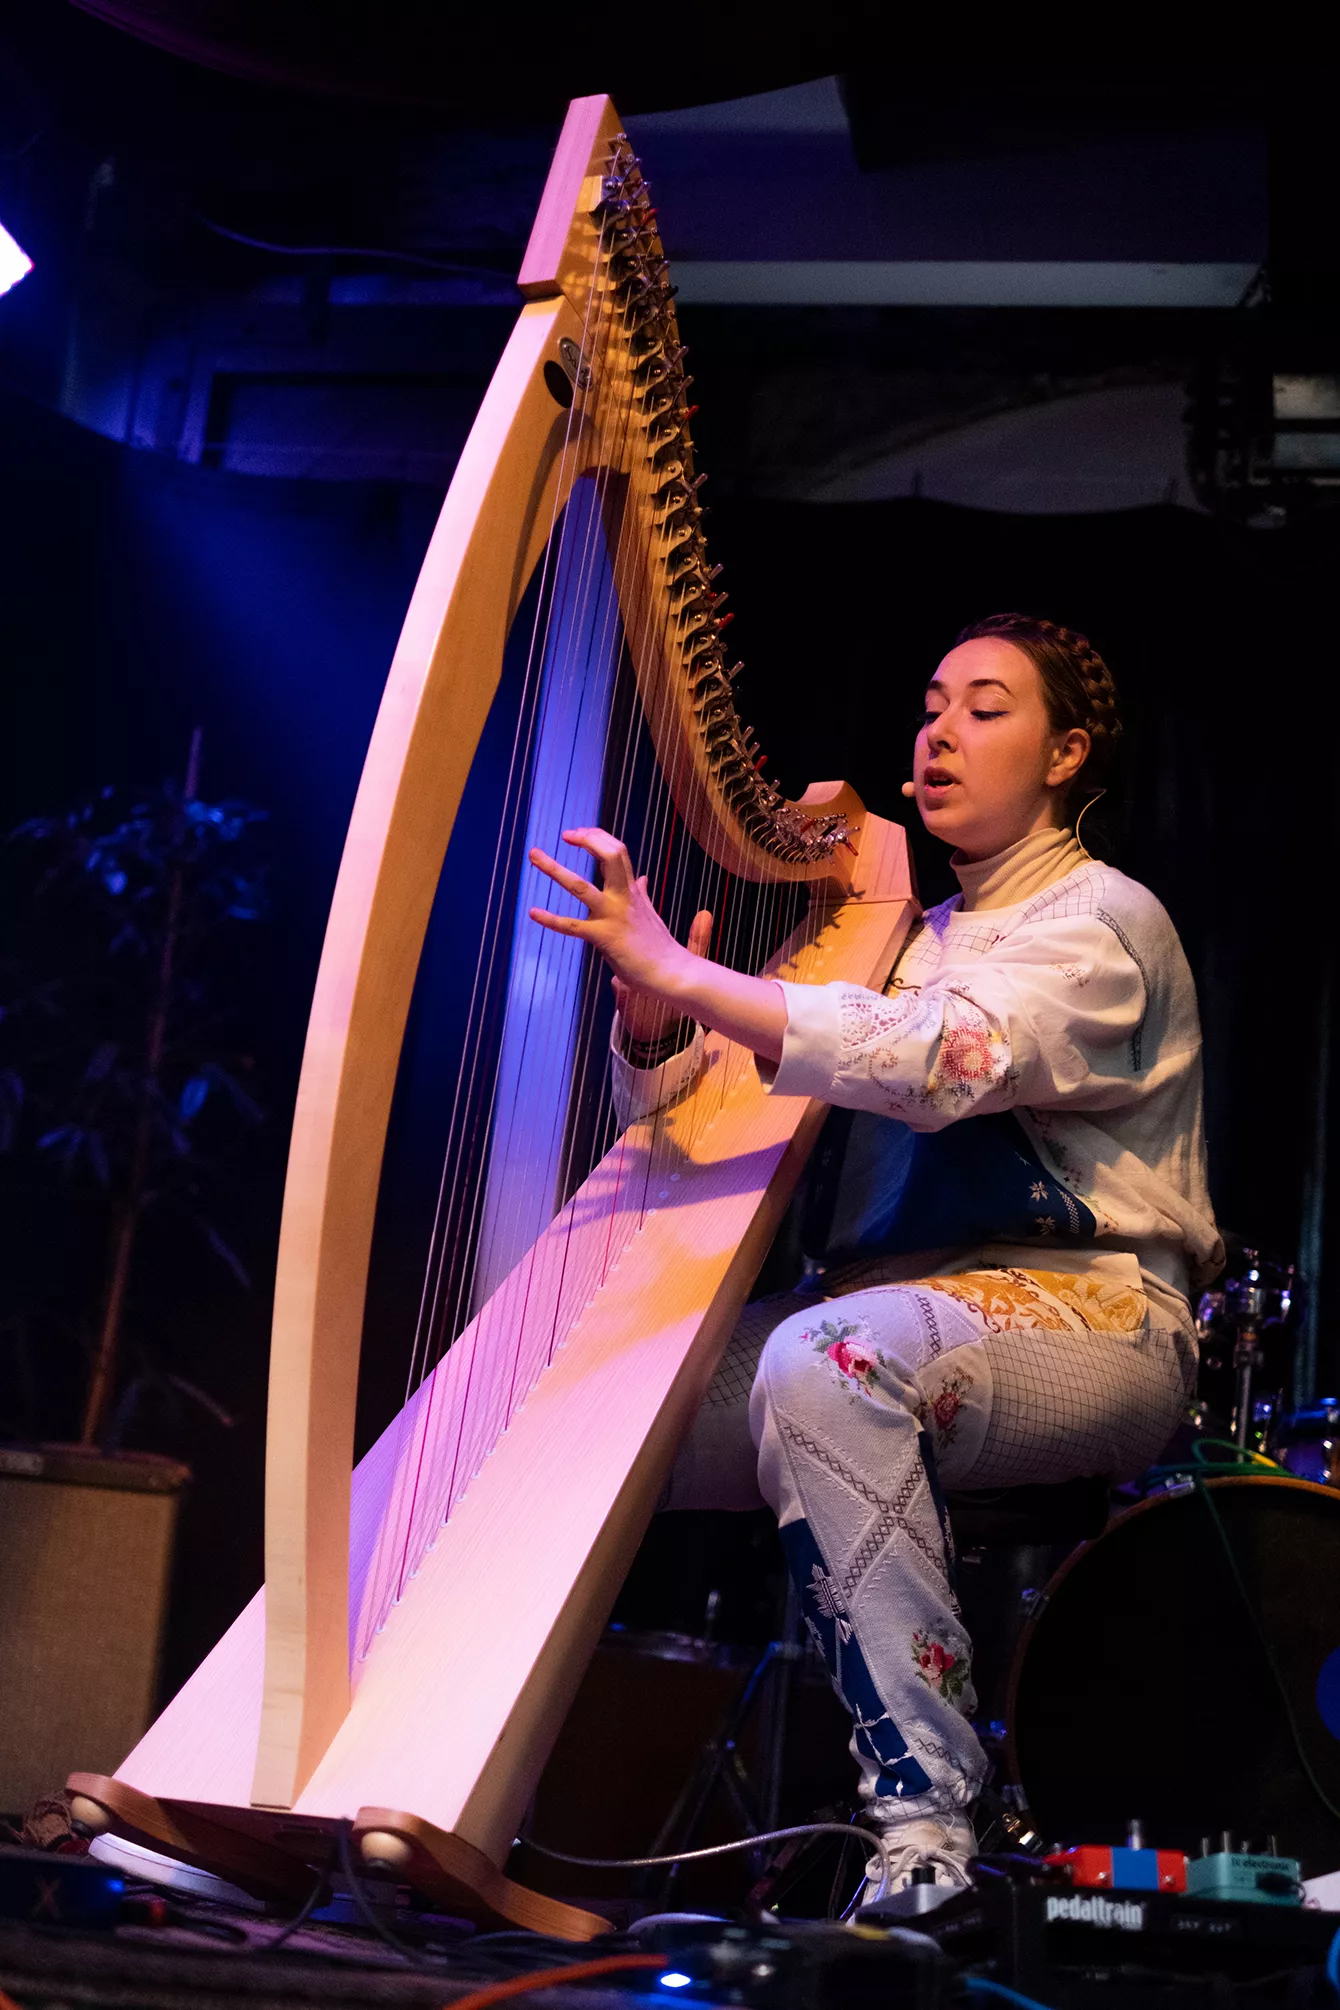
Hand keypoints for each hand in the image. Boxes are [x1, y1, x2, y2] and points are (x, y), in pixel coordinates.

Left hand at [530, 826, 787, 1066]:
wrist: (673, 973)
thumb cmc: (661, 948)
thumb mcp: (650, 914)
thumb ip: (642, 894)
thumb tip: (642, 878)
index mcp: (632, 891)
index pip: (616, 851)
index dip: (597, 837)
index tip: (579, 833)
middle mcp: (623, 897)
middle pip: (609, 854)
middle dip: (587, 839)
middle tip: (566, 834)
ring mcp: (613, 916)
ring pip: (580, 886)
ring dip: (554, 869)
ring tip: (533, 854)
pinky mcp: (605, 938)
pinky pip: (573, 926)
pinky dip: (551, 919)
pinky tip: (533, 913)